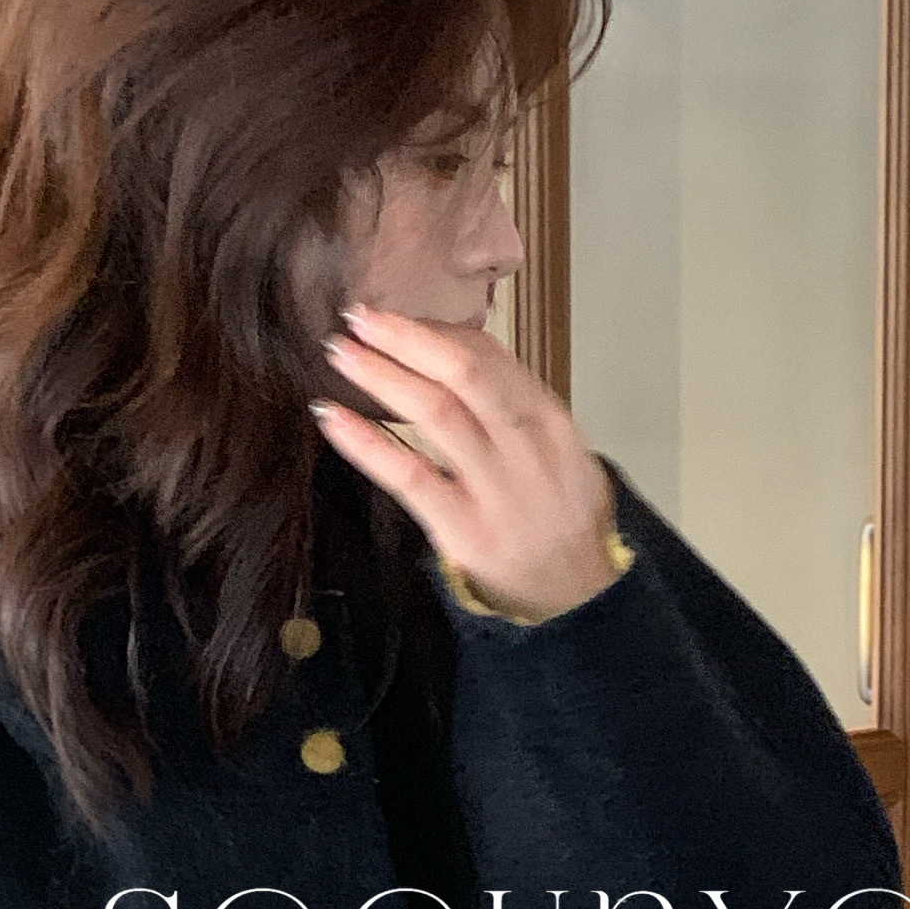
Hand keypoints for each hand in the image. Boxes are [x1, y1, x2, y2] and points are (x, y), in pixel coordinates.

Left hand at [311, 303, 620, 619]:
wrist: (577, 593)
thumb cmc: (556, 513)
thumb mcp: (555, 449)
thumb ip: (509, 404)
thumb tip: (444, 350)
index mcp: (548, 419)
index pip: (489, 356)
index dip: (434, 330)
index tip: (394, 317)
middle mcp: (527, 447)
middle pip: (464, 372)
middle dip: (406, 338)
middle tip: (359, 315)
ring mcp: (496, 489)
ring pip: (436, 414)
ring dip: (382, 375)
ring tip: (342, 352)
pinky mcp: (464, 530)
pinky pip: (409, 477)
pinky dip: (367, 442)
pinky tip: (332, 417)